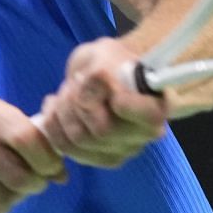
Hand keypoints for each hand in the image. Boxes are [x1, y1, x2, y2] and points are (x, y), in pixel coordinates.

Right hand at [0, 99, 66, 212]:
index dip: (48, 161)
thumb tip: (61, 176)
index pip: (29, 140)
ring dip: (15, 198)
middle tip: (33, 183)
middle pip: (20, 178)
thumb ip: (31, 141)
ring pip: (5, 199)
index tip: (52, 169)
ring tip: (8, 186)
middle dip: (36, 186)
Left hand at [38, 35, 167, 167]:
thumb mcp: (106, 53)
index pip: (150, 116)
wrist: (103, 74)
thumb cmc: (108, 62)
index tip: (111, 89)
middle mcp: (146, 133)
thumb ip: (103, 69)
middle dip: (79, 102)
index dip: (126, 105)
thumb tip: (97, 83)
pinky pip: (65, 147)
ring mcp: (123, 150)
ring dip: (64, 111)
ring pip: (80, 139)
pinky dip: (53, 124)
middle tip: (76, 82)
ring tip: (66, 93)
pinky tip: (56, 108)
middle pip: (103, 130)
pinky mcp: (99, 158)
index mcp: (158, 103)